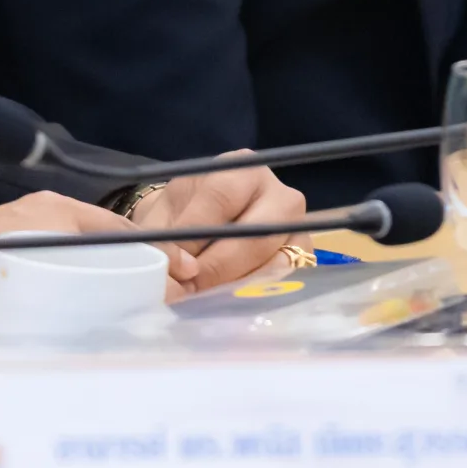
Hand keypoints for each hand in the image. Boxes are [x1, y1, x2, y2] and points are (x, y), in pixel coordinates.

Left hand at [130, 156, 308, 289]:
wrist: (197, 227)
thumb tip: (179, 270)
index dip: (194, 235)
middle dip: (216, 268)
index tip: (174, 263)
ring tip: (203, 293)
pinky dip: (251, 295)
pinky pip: (283, 285)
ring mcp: (298, 230)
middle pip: (255, 237)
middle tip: (188, 287)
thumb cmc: (180, 217)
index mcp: (242, 169)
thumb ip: (163, 242)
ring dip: (233, 286)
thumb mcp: (162, 220)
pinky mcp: (304, 261)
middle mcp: (280, 195)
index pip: (220, 197)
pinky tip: (225, 298)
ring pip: (273, 266)